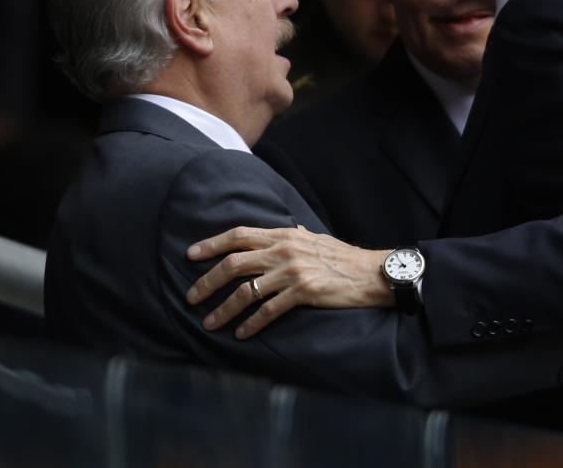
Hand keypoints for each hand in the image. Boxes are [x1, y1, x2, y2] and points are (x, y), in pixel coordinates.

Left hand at [185, 226, 391, 338]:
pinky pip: (269, 310)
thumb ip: (296, 235)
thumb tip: (287, 229)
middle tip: (191, 298)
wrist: (371, 273)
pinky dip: (251, 323)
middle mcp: (285, 251)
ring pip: (246, 291)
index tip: (191, 255)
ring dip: (223, 309)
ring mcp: (293, 271)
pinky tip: (240, 333)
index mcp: (285, 235)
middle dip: (207, 281)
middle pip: (234, 263)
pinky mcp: (303, 293)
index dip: (212, 244)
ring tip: (209, 323)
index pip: (239, 235)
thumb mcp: (316, 239)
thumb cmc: (343, 257)